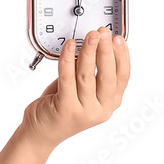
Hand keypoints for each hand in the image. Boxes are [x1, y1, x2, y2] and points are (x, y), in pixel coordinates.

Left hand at [21, 27, 130, 151]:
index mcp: (109, 104)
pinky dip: (68, 59)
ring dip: (88, 51)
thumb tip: (92, 45)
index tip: (119, 39)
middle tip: (103, 32)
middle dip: (106, 50)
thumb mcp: (81, 90)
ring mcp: (84, 111)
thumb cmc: (60, 107)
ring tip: (89, 35)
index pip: (122, 77)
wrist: (41, 132)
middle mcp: (100, 109)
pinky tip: (69, 46)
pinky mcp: (66, 108)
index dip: (122, 56)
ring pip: (87, 75)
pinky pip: (67, 77)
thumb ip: (89, 73)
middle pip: (107, 75)